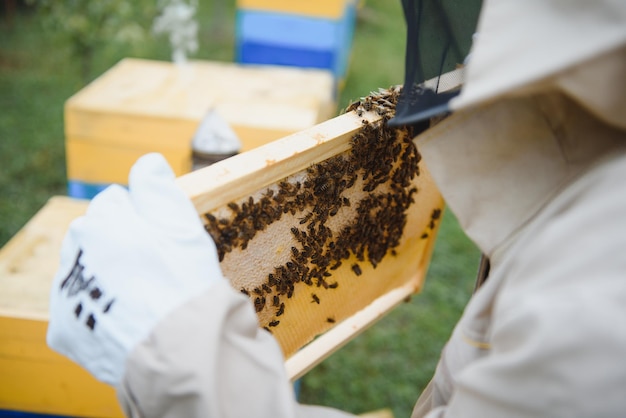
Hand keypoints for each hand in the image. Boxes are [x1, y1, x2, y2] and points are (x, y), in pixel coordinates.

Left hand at [47, 153, 223, 385]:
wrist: (174, 347)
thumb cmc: (181, 280)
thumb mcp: (180, 223)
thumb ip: (158, 186)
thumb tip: (146, 161)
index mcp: (100, 220)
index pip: (117, 202)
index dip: (145, 219)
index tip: (161, 240)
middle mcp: (72, 250)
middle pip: (96, 235)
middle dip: (119, 244)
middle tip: (153, 269)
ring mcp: (64, 291)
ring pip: (86, 270)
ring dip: (106, 277)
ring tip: (140, 297)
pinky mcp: (62, 328)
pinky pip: (79, 310)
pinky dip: (97, 312)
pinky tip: (124, 320)